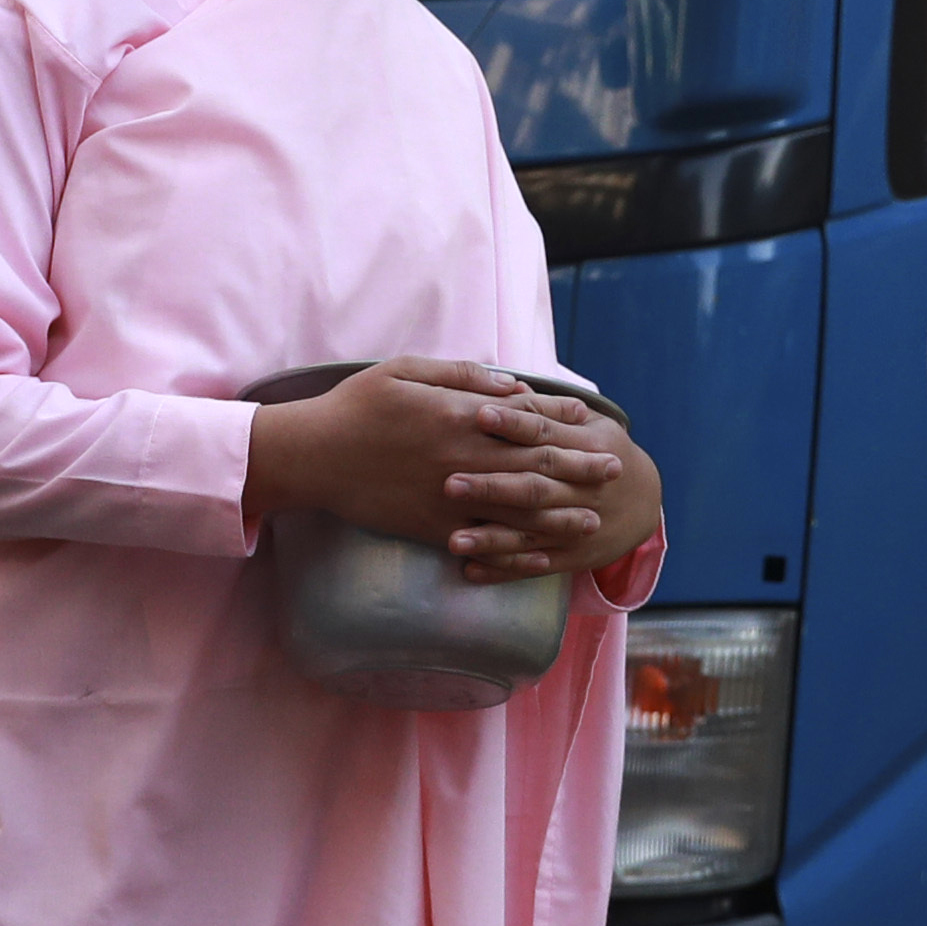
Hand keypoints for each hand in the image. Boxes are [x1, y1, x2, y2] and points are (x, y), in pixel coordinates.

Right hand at [250, 359, 622, 551]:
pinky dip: (516, 550)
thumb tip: (512, 384)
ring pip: (517, 509)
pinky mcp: (432, 527)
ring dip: (560, 514)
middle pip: (533, 465)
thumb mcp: (405, 369)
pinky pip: (484, 541)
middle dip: (578, 467)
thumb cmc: (356, 405)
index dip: (562, 422)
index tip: (591, 424)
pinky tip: (542, 556)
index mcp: (458, 415)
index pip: (524, 419)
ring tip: (593, 519)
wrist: (312, 456)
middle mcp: (462, 458)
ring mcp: (449, 497)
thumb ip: (462, 375)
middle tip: (614, 470)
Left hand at [449, 401, 661, 583]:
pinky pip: (535, 566)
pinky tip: (471, 571)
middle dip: (493, 488)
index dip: (514, 425)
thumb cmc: (604, 451)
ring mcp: (577, 528)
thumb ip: (550, 410)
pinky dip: (503, 569)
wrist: (646, 503)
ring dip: (492, 539)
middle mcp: (583, 491)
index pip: (546, 435)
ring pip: (531, 534)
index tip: (479, 414)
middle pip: (535, 488)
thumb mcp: (590, 424)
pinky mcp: (572, 557)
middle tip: (450, 484)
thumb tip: (509, 387)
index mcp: (587, 450)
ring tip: (453, 540)